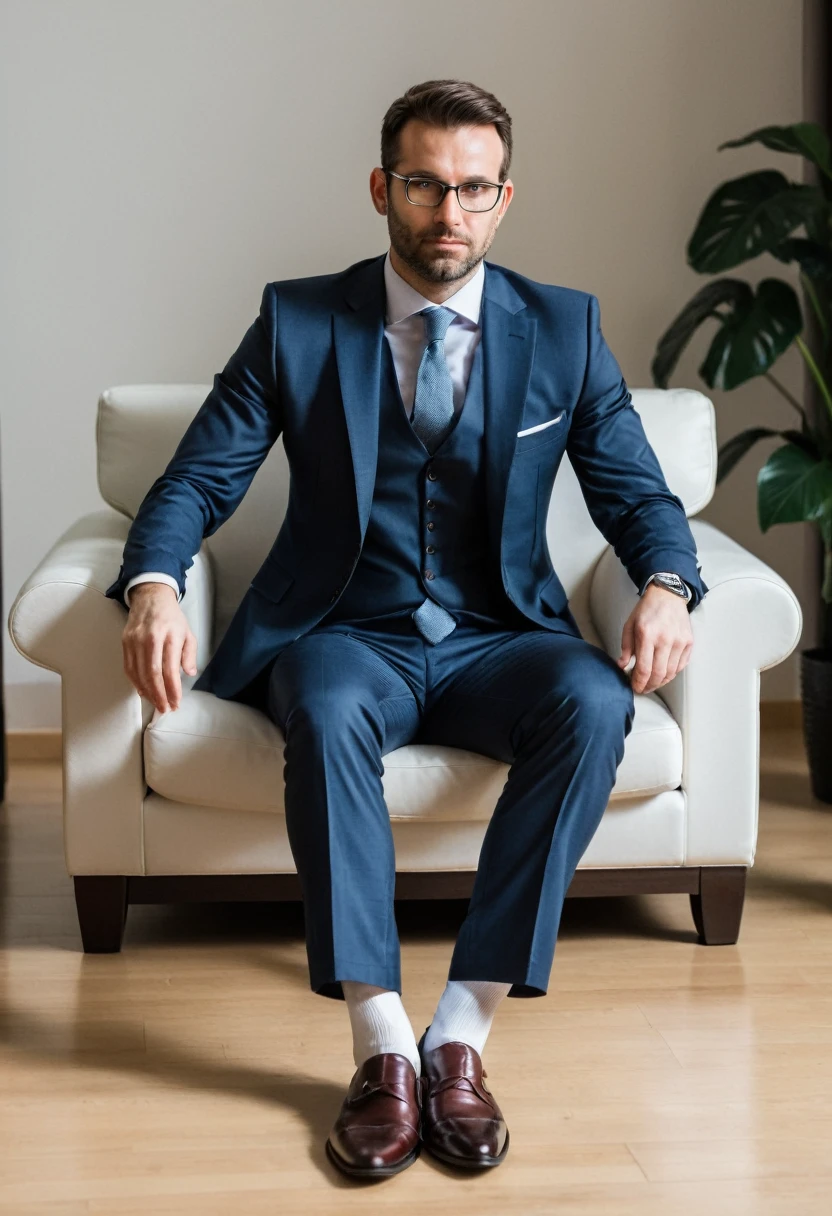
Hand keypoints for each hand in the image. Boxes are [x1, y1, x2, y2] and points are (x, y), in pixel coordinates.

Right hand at [121, 583, 197, 712]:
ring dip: (148, 692)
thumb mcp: (188, 632)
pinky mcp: (125, 642)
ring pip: (139, 673)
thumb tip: (189, 673)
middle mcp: (151, 639)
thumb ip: (189, 654)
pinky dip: (135, 682)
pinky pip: (129, 668)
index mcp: (170, 636)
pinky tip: (143, 691)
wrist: (150, 597)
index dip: (172, 689)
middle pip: (152, 674)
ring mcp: (135, 640)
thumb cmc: (172, 617)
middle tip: (165, 708)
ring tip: (156, 703)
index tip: (176, 702)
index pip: (170, 669)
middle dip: (159, 695)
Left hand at [617, 582, 692, 693]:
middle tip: (643, 689)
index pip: (644, 669)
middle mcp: (665, 640)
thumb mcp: (629, 625)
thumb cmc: (646, 610)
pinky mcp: (689, 642)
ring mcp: (679, 642)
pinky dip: (672, 674)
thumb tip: (622, 666)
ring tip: (652, 684)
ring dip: (661, 683)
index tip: (635, 687)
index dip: (638, 683)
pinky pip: (681, 665)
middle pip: (658, 674)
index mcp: (647, 635)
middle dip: (649, 686)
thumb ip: (625, 647)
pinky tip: (664, 675)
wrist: (667, 595)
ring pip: (671, 673)